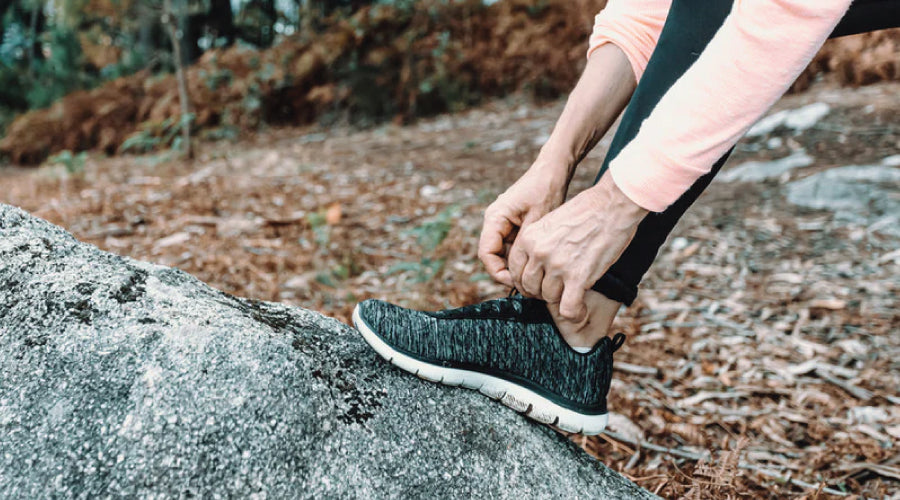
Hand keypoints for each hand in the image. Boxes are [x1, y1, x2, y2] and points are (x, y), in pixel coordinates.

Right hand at [478, 163, 568, 286]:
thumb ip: (524, 246)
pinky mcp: (512, 224)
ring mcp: (502, 222)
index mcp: (494, 218)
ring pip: (503, 253)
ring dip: (516, 265)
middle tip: (529, 285)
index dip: (498, 273)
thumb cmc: (546, 190)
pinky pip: (512, 246)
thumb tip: (518, 272)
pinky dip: (522, 256)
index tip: (517, 282)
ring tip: (535, 276)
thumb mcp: (537, 221)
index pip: (486, 254)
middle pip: (493, 256)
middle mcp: (494, 221)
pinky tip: (538, 263)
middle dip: (507, 272)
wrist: (553, 170)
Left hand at [507, 173, 647, 320]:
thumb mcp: (551, 223)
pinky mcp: (578, 277)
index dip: (525, 281)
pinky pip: (568, 309)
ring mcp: (557, 266)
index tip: (537, 284)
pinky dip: (574, 314)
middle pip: (530, 287)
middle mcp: (539, 253)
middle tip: (556, 290)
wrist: (612, 205)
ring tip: (572, 293)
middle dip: (541, 292)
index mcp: (529, 238)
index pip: (515, 270)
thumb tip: (536, 268)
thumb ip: (539, 244)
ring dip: (560, 299)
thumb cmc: (586, 212)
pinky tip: (579, 311)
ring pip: (548, 298)